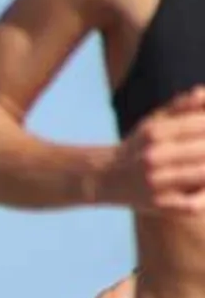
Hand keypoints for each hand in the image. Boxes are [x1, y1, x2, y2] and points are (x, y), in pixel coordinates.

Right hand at [102, 86, 204, 214]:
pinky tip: (203, 189)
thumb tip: (201, 93)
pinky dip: (204, 198)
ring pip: (202, 174)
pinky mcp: (159, 204)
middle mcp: (152, 157)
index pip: (201, 124)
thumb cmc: (138, 146)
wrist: (104, 178)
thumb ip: (180, 106)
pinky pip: (193, 204)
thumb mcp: (154, 121)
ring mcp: (155, 182)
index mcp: (154, 132)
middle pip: (203, 149)